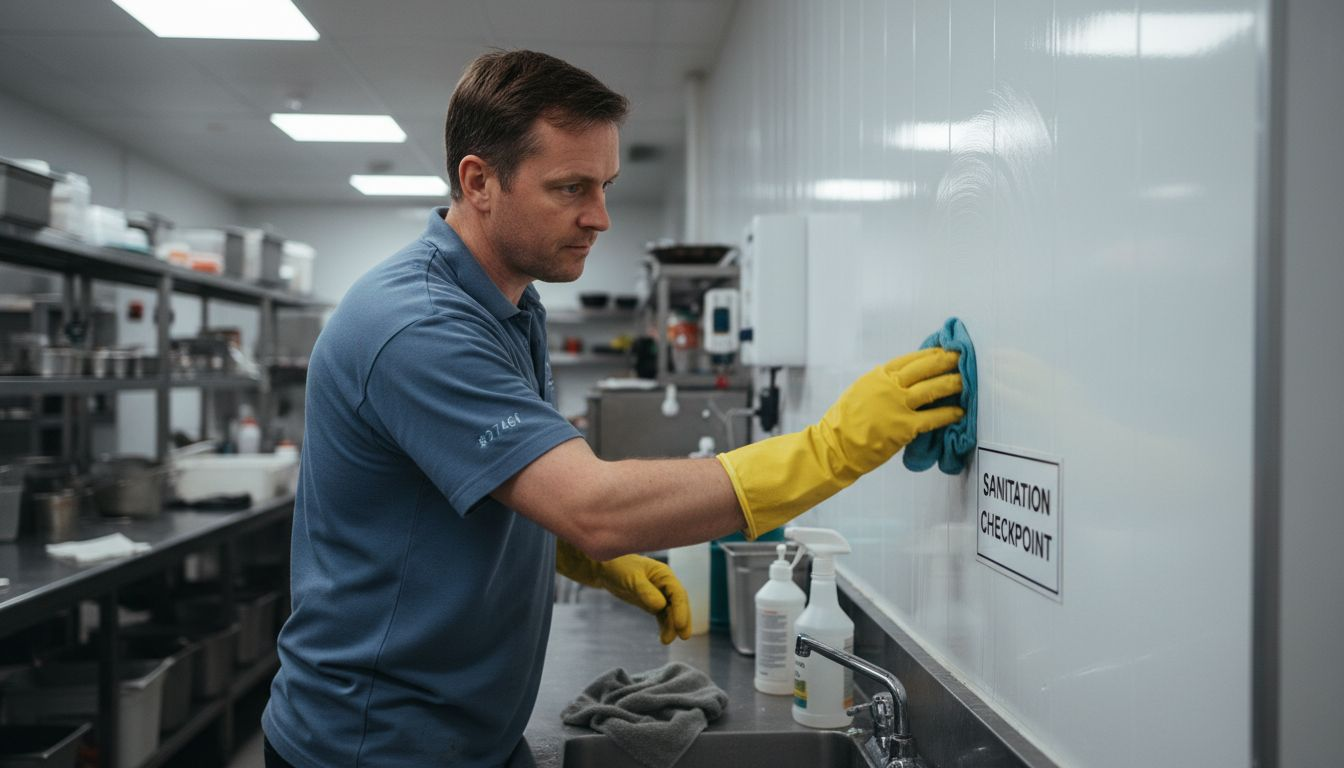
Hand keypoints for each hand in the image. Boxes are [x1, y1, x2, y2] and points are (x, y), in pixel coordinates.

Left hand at [556, 540, 691, 643]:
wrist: (605, 568)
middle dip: (681, 620)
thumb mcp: (631, 578)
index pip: (677, 593)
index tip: (680, 625)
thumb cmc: (619, 567)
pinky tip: (664, 638)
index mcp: (664, 574)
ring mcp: (660, 594)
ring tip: (666, 641)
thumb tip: (660, 606)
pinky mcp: (651, 602)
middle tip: (683, 637)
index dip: (681, 609)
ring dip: (671, 626)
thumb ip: (645, 591)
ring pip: (671, 612)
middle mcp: (665, 584)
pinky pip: (662, 615)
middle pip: (678, 604)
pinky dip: (664, 626)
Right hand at [718, 347, 963, 538]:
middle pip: (926, 367)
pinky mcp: (904, 427)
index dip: (931, 353)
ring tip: (966, 380)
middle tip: (963, 357)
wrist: (834, 446)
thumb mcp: (861, 391)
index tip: (945, 349)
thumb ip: (882, 383)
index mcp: (878, 375)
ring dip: (953, 383)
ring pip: (933, 388)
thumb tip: (903, 379)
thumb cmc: (845, 422)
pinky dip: (949, 414)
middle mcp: (889, 386)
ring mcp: (897, 406)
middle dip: (947, 361)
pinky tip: (959, 412)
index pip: (911, 358)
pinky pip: (933, 418)